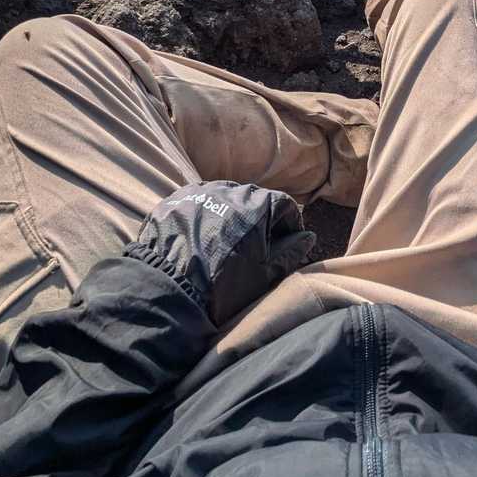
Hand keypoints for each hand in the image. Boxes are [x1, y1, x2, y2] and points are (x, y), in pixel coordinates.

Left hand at [124, 181, 314, 326]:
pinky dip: (206, 219)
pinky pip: (201, 204)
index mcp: (260, 203)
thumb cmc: (223, 285)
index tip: (285, 246)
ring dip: (233, 219)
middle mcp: (233, 188)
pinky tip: (201, 242)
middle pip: (257, 201)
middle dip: (262, 222)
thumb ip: (291, 251)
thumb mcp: (266, 274)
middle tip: (255, 251)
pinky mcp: (178, 198)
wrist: (169, 288)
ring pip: (228, 201)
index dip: (290, 227)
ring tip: (225, 248)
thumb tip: (307, 237)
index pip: (286, 207)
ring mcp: (202, 191)